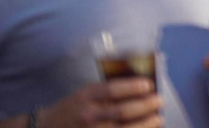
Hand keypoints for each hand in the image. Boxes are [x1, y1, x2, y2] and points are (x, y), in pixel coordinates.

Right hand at [38, 78, 160, 127]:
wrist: (49, 127)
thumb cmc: (73, 107)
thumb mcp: (86, 92)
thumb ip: (108, 91)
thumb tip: (140, 85)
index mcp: (86, 96)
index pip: (112, 90)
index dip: (133, 87)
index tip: (149, 84)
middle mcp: (88, 115)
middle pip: (121, 112)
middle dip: (145, 106)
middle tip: (159, 101)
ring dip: (144, 124)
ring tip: (158, 118)